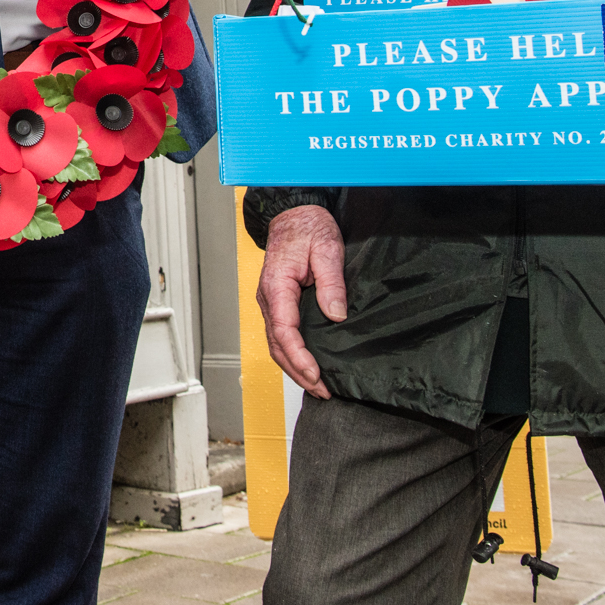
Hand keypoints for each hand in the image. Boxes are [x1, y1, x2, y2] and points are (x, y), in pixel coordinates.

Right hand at [257, 203, 346, 397]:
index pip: (284, 330)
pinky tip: (307, 365)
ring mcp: (270, 301)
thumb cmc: (309, 228)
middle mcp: (268, 297)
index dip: (299, 357)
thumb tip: (336, 315)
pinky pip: (280, 334)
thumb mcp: (327, 249)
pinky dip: (292, 354)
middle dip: (298, 372)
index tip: (316, 374)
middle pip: (277, 345)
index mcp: (277, 286)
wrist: (294, 213)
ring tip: (317, 386)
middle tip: (322, 390)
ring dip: (294, 367)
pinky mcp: (277, 302)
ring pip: (276, 343)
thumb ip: (331, 283)